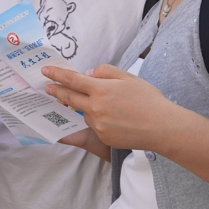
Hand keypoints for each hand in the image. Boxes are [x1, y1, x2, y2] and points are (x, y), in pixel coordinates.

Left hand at [43, 64, 174, 151]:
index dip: (57, 74)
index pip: (72, 80)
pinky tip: (113, 117)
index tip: (46, 71)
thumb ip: (104, 72)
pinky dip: (98, 118)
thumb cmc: (148, 99)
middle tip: (47, 87)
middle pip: (69, 98)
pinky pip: (95, 125)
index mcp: (101, 90)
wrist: (163, 127)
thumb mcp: (128, 77)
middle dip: (56, 91)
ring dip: (85, 106)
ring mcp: (99, 125)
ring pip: (85, 112)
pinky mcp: (104, 137)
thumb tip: (87, 75)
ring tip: (103, 103)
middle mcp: (96, 108)